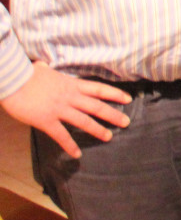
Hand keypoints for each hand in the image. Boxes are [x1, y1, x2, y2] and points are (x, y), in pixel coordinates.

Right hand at [0, 62, 131, 157]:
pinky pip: (61, 135)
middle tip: (127, 122)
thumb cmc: (26, 75)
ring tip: (109, 137)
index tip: (128, 99)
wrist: (13, 81)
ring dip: (98, 130)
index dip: (115, 94)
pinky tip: (77, 154)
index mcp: (71, 84)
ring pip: (84, 121)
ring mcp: (59, 109)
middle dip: (113, 115)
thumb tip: (41, 65)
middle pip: (97, 106)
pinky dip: (70, 145)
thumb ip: (46, 70)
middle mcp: (70, 97)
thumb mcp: (41, 69)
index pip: (99, 89)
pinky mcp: (46, 120)